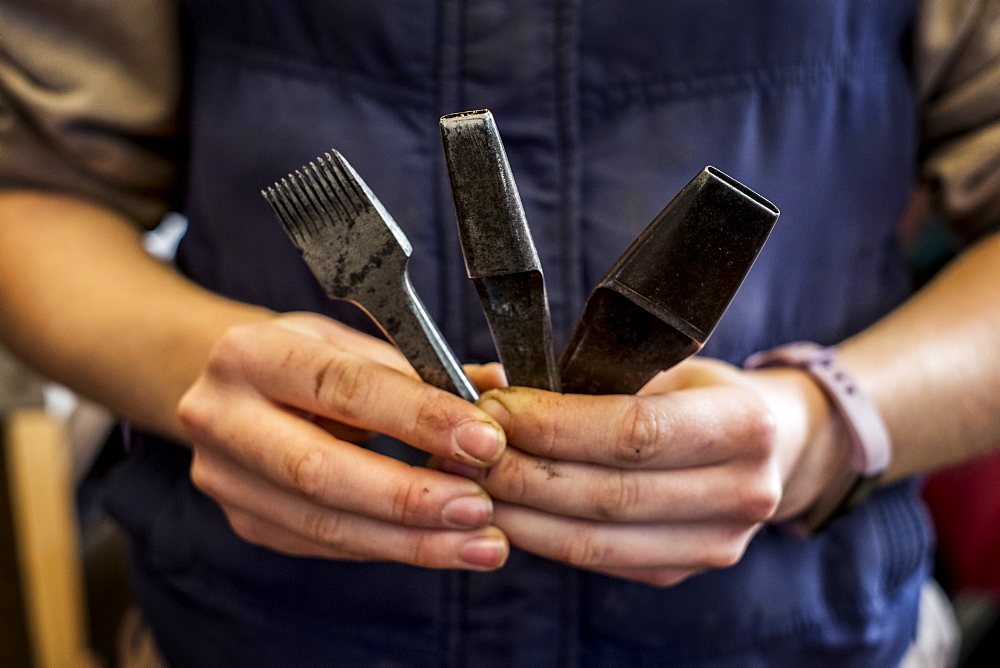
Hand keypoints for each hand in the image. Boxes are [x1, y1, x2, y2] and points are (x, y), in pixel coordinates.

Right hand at [178, 312, 509, 569]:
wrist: (227, 389)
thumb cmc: (302, 360)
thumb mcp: (350, 344)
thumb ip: (418, 370)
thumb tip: (498, 389)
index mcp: (252, 353)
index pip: (345, 388)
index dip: (419, 418)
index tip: (486, 441)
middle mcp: (221, 416)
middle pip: (321, 470)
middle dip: (410, 496)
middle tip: (480, 507)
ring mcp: (224, 477)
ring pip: (323, 523)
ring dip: (409, 540)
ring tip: (479, 543)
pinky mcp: (243, 520)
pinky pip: (323, 545)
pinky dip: (387, 547)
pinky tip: (438, 546)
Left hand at [445, 358, 845, 585]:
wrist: (770, 446)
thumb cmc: (701, 394)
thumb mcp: (660, 366)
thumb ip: (582, 376)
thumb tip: (483, 380)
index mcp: (744, 426)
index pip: (635, 431)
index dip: (555, 424)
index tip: (495, 408)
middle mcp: (741, 493)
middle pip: (608, 494)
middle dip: (522, 472)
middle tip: (463, 449)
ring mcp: (715, 544)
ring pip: (594, 539)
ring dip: (518, 513)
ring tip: (468, 483)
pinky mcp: (681, 572)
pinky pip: (596, 559)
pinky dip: (540, 536)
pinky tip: (503, 510)